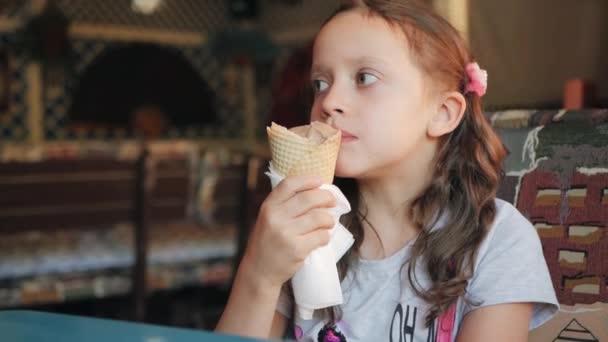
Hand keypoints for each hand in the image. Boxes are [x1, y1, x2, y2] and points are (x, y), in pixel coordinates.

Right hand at [241, 175, 336, 289]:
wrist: (259, 271)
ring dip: (329, 219)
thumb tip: (315, 190)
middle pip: (309, 198)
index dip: (307, 179)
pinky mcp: (297, 249)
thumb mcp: (268, 218)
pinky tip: (322, 238)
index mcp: (268, 206)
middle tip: (332, 202)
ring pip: (320, 217)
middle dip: (326, 198)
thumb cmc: (268, 242)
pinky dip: (326, 236)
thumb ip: (284, 205)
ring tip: (328, 223)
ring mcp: (286, 233)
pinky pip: (322, 236)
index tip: (320, 180)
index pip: (289, 184)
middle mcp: (276, 217)